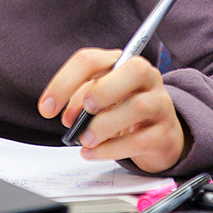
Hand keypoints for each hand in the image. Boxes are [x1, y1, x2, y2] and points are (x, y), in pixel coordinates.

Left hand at [38, 48, 186, 172]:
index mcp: (121, 61)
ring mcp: (161, 104)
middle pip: (131, 71)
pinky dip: (111, 149)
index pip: (91, 60)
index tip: (46, 107)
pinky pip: (140, 140)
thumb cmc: (122, 109)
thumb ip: (81, 100)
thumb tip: (67, 115)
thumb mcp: (99, 98)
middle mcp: (147, 77)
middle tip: (80, 113)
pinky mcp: (165, 135)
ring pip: (137, 107)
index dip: (64, 82)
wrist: (158, 135)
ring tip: (84, 138)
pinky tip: (93, 153)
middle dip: (101, 91)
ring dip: (103, 125)